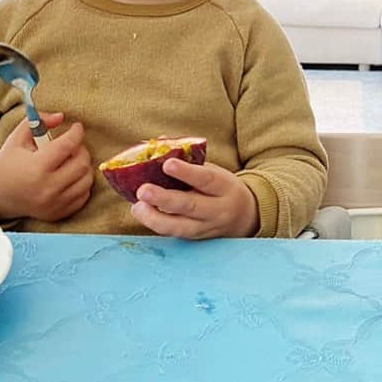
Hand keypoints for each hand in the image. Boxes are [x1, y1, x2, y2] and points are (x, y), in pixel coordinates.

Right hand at [0, 112, 93, 222]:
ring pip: (86, 179)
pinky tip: (69, 176)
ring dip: (83, 166)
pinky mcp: (58, 213)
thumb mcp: (18, 137)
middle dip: (80, 149)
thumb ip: (38, 121)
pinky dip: (81, 183)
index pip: (67, 146)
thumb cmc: (10, 162)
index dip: (76, 133)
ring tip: (70, 160)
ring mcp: (54, 204)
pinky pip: (84, 195)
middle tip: (71, 145)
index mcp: (36, 168)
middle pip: (82, 163)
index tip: (76, 127)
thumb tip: (61, 116)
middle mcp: (47, 188)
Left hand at [130, 160, 258, 238]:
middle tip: (143, 190)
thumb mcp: (214, 170)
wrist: (244, 216)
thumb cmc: (221, 187)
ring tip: (137, 207)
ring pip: (181, 227)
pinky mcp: (196, 239)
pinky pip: (175, 234)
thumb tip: (160, 142)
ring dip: (155, 218)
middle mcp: (218, 210)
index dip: (187, 172)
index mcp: (224, 187)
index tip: (167, 164)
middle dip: (165, 199)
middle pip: (191, 206)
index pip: (206, 179)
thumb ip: (190, 160)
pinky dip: (157, 224)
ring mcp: (207, 228)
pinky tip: (142, 213)